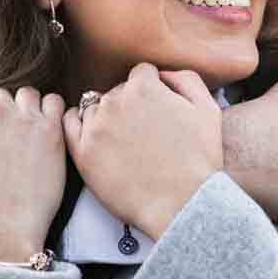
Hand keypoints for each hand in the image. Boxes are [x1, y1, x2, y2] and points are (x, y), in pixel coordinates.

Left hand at [64, 64, 221, 241]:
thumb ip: (186, 79)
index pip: (141, 75)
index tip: (156, 110)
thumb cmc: (199, 160)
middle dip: (129, 106)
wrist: (182, 204)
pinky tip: (93, 135)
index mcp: (144, 87)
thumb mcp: (208, 109)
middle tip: (142, 132)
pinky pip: (69, 123)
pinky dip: (78, 124)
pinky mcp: (82, 152)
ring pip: (94, 107)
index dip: (151, 91)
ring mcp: (96, 127)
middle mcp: (115, 101)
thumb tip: (163, 74)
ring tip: (123, 141)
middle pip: (117, 92)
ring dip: (106, 117)